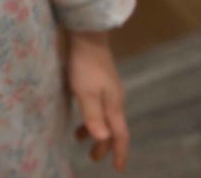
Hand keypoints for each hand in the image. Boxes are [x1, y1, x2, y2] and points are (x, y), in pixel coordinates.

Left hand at [66, 30, 128, 170]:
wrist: (87, 37)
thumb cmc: (85, 66)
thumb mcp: (85, 93)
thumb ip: (94, 116)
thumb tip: (104, 139)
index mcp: (114, 105)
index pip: (120, 135)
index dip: (119, 152)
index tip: (117, 168)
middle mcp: (115, 99)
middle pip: (114, 128)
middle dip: (105, 145)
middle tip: (93, 158)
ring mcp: (109, 90)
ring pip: (105, 117)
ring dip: (95, 131)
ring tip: (79, 138)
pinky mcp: (100, 82)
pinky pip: (99, 107)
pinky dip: (91, 117)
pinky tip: (80, 115)